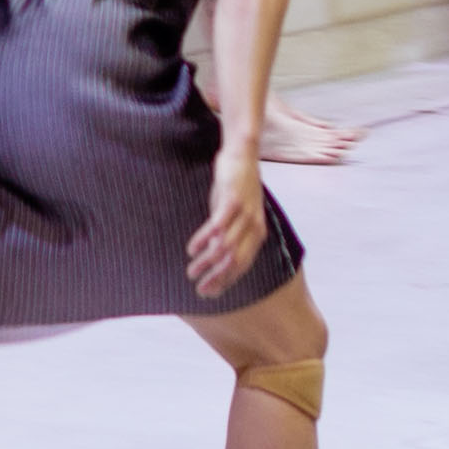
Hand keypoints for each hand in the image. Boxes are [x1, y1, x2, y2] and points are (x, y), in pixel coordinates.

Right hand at [187, 150, 270, 299]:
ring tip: (191, 271)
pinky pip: (217, 227)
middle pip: (235, 262)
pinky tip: (191, 249)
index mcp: (257, 233)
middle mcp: (254, 226)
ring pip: (225, 247)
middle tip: (199, 289)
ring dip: (207, 262)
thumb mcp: (236, 214)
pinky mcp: (232, 201)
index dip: (226, 282)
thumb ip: (229, 234)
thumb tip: (215, 257)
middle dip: (217, 278)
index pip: (243, 266)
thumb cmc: (236, 186)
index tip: (209, 293)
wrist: (242, 154)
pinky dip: (203, 240)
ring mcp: (245, 214)